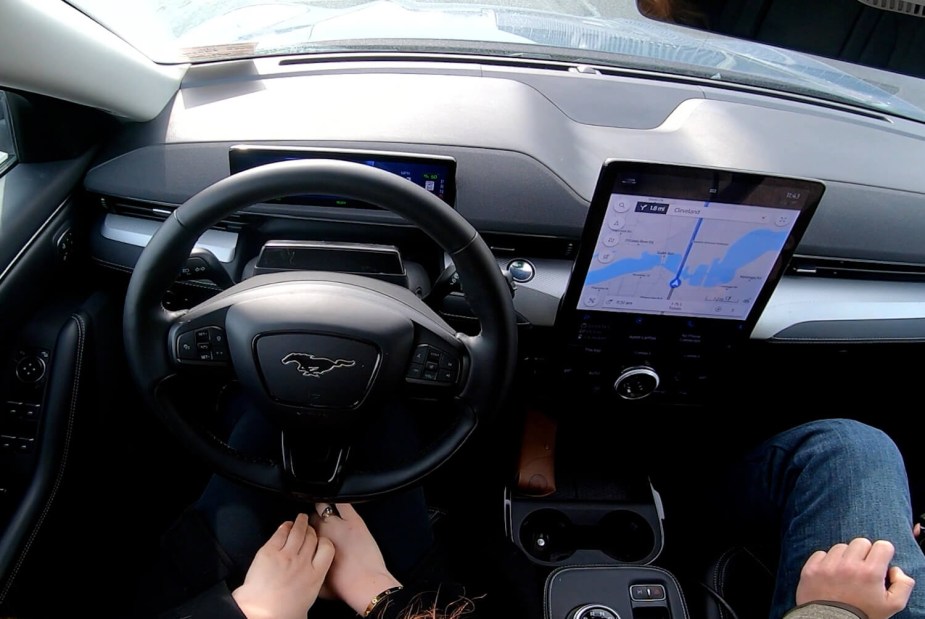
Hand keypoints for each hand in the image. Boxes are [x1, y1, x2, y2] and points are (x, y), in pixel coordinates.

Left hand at [232, 513, 334, 618]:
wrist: (259, 612)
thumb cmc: (281, 614)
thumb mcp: (306, 606)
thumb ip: (310, 591)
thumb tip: (309, 592)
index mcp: (315, 576)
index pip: (327, 548)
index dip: (324, 541)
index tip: (320, 540)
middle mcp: (303, 563)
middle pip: (312, 538)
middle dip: (311, 531)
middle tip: (309, 528)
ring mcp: (286, 556)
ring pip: (298, 532)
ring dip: (300, 523)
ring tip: (301, 519)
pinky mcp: (269, 552)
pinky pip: (280, 534)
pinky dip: (284, 527)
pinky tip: (285, 526)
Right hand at [312, 503, 401, 614]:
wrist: (365, 584)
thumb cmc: (343, 587)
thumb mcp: (317, 584)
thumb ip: (310, 569)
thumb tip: (306, 567)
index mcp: (311, 548)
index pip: (302, 532)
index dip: (304, 531)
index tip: (306, 532)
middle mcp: (321, 534)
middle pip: (311, 518)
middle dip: (312, 519)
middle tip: (316, 522)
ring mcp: (338, 525)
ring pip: (323, 507)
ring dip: (321, 508)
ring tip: (323, 508)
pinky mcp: (354, 521)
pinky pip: (343, 504)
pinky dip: (338, 500)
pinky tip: (336, 501)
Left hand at [796, 538, 914, 618]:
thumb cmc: (863, 615)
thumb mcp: (892, 605)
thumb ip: (902, 584)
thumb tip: (894, 569)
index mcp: (870, 572)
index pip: (882, 546)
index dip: (884, 554)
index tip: (880, 562)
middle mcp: (848, 565)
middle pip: (861, 542)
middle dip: (865, 553)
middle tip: (863, 568)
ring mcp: (828, 566)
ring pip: (841, 547)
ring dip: (845, 557)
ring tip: (846, 574)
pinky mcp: (811, 568)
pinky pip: (821, 554)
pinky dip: (827, 561)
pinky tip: (831, 575)